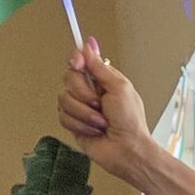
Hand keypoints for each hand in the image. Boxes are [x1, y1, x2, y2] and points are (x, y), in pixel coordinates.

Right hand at [58, 40, 150, 183]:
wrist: (128, 150)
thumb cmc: (131, 122)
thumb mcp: (120, 88)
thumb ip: (100, 67)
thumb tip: (89, 44)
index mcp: (102, 80)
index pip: (80, 60)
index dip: (76, 60)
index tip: (78, 64)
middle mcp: (89, 91)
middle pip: (68, 78)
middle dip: (84, 93)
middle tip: (100, 104)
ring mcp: (80, 107)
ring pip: (64, 99)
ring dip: (85, 113)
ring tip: (101, 122)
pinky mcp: (74, 123)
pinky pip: (63, 117)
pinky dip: (81, 125)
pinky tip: (94, 131)